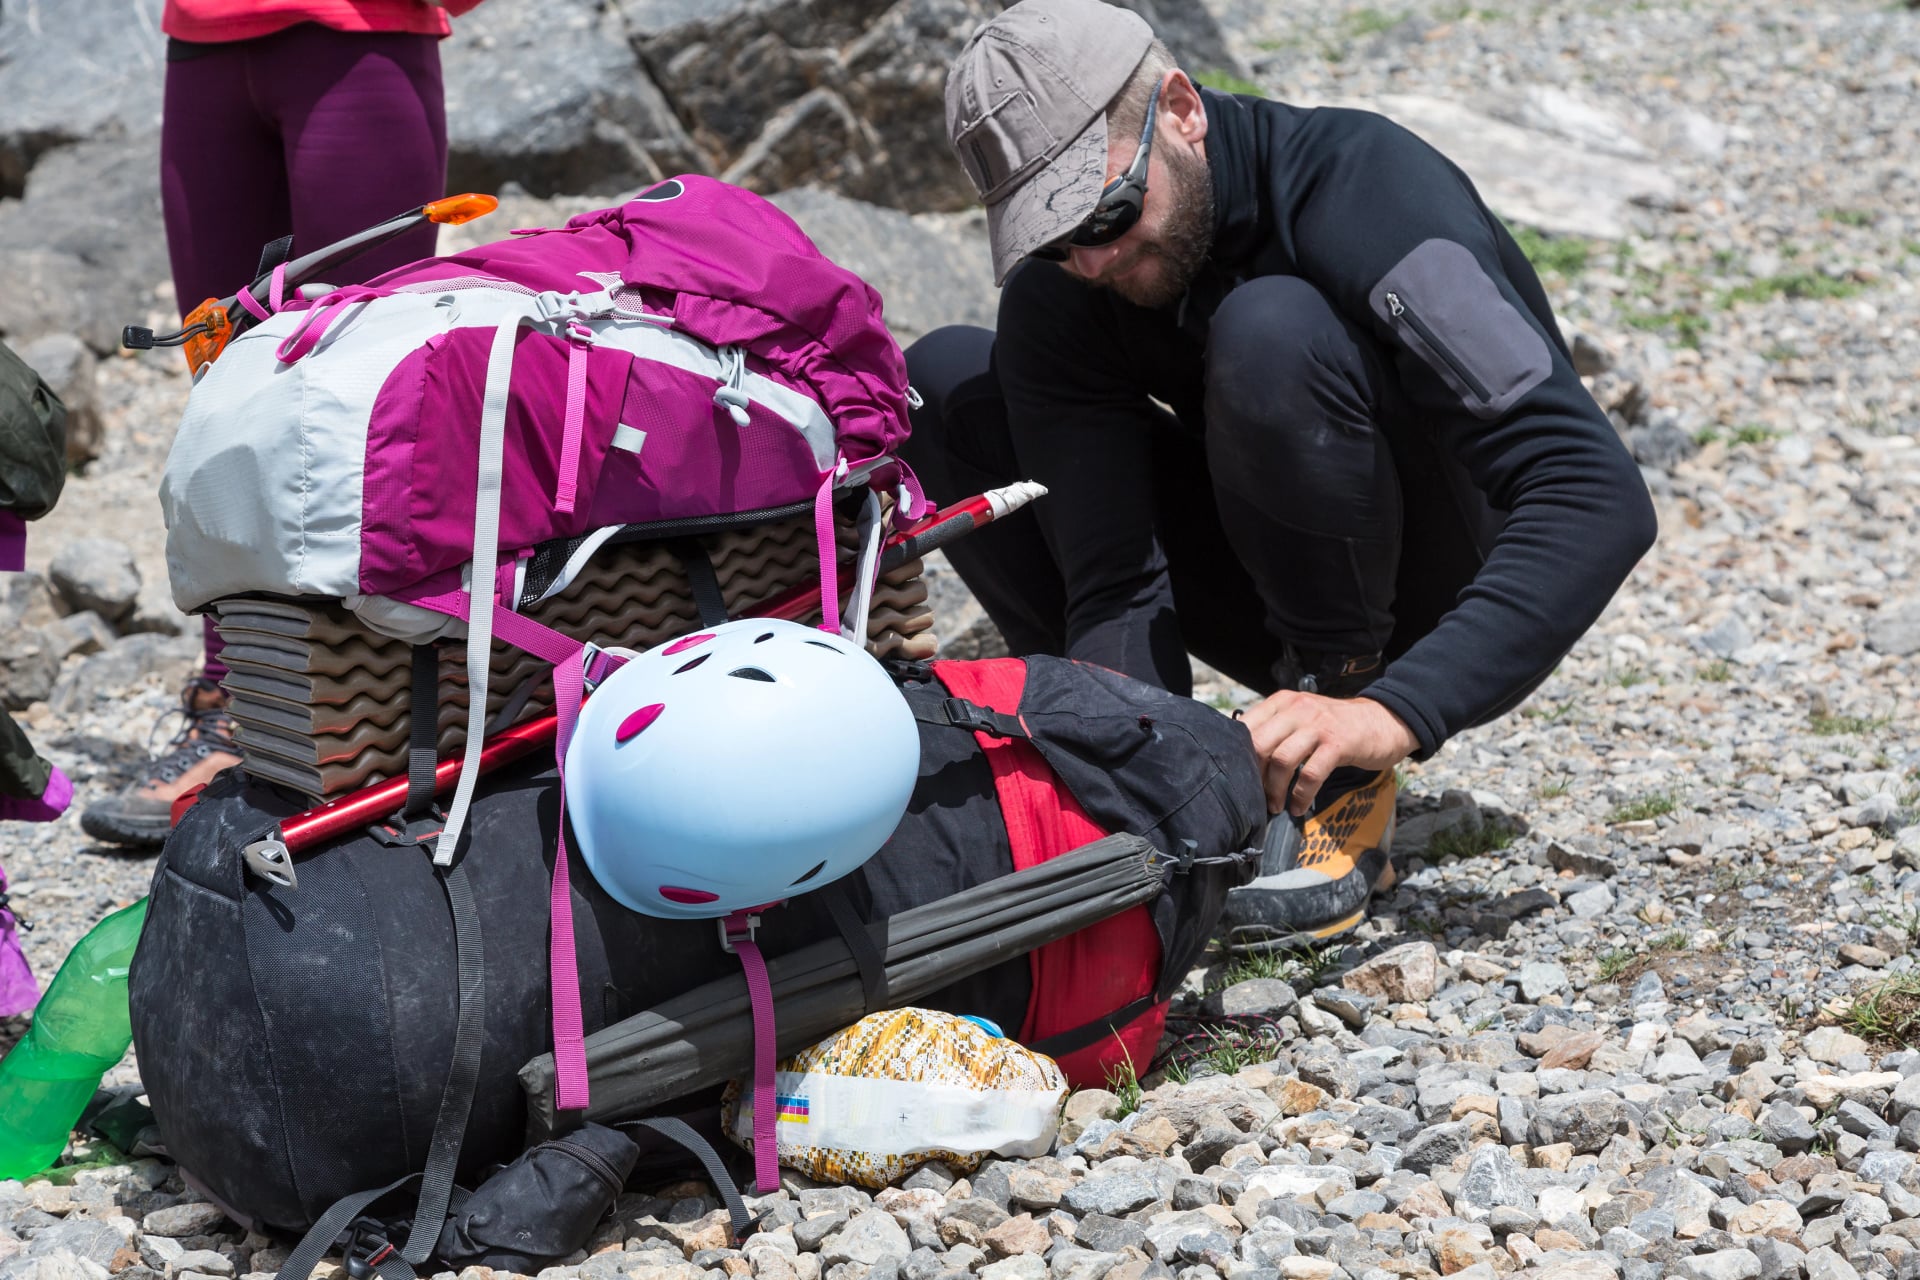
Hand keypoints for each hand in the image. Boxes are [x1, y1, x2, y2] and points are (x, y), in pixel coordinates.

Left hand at [1240, 692, 1416, 817]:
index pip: (1246, 726)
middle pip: (1259, 744)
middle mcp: (1297, 708)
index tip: (1239, 778)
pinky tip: (1298, 807)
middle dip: (1253, 776)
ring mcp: (1319, 725)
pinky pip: (1310, 774)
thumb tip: (1244, 759)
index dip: (1238, 756)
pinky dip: (1300, 796)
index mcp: (1283, 701)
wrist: (1384, 720)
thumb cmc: (1337, 726)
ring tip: (1275, 806)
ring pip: (1281, 760)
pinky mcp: (1338, 744)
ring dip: (1274, 790)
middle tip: (1256, 796)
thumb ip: (1276, 730)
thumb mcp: (1303, 718)